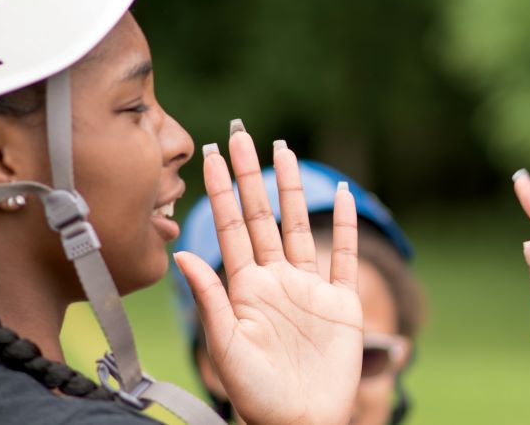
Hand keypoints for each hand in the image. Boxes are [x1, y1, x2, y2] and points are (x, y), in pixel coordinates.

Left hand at [173, 124, 365, 424]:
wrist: (301, 420)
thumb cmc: (256, 393)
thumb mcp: (225, 346)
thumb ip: (209, 299)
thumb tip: (183, 254)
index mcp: (244, 288)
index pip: (229, 227)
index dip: (220, 190)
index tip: (210, 154)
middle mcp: (275, 280)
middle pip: (261, 216)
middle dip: (250, 174)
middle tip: (240, 132)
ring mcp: (309, 289)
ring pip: (300, 227)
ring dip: (293, 189)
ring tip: (284, 150)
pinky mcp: (341, 303)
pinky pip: (343, 257)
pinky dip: (347, 227)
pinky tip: (346, 197)